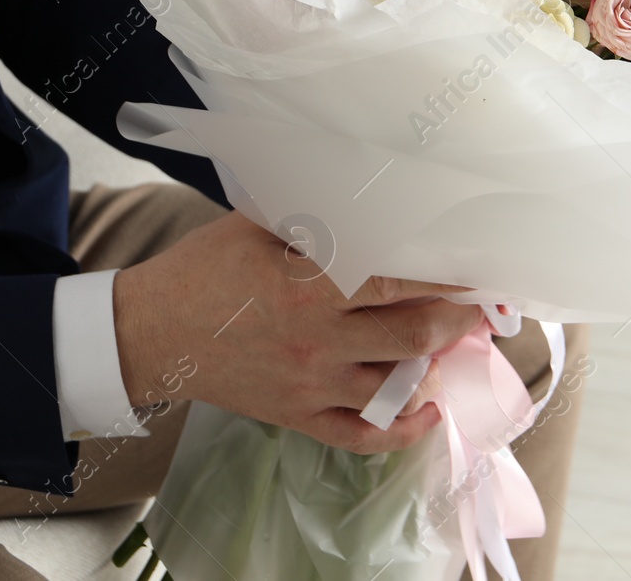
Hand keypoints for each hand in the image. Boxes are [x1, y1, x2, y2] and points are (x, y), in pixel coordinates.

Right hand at [113, 209, 481, 452]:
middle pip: (414, 336)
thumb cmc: (208, 267)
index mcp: (308, 286)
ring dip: (436, 365)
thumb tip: (378, 194)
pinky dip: (405, 429)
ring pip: (397, 386)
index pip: (400, 283)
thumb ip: (319, 214)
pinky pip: (364, 436)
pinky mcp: (299, 417)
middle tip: (478, 304)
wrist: (152, 331)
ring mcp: (310, 386)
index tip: (478, 268)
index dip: (449, 278)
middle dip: (458, 319)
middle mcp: (316, 341)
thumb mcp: (261, 225)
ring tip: (456, 342)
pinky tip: (430, 410)